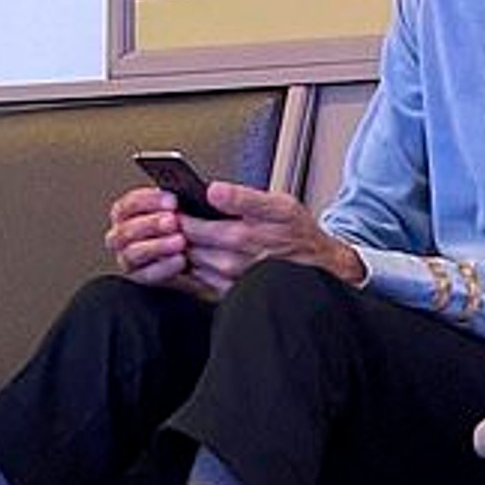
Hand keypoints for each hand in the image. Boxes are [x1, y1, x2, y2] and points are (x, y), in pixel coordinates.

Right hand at [106, 185, 194, 285]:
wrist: (197, 257)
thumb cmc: (183, 227)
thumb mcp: (181, 208)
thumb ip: (177, 201)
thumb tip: (198, 192)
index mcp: (126, 213)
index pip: (128, 204)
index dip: (149, 201)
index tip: (172, 201)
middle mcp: (121, 235)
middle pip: (126, 230)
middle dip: (151, 224)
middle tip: (173, 221)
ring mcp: (128, 258)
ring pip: (133, 253)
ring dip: (157, 246)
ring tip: (180, 241)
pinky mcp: (139, 277)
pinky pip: (147, 274)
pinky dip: (164, 267)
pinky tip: (180, 260)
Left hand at [178, 183, 366, 296]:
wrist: (317, 270)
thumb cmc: (298, 235)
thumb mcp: (280, 205)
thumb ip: (244, 198)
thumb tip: (213, 191)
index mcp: (241, 235)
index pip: (192, 223)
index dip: (176, 212)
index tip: (170, 202)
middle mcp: (232, 261)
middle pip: (186, 244)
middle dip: (174, 230)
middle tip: (168, 216)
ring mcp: (227, 280)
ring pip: (188, 261)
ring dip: (178, 248)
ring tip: (177, 233)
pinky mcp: (227, 293)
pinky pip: (196, 279)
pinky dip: (187, 266)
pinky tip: (191, 253)